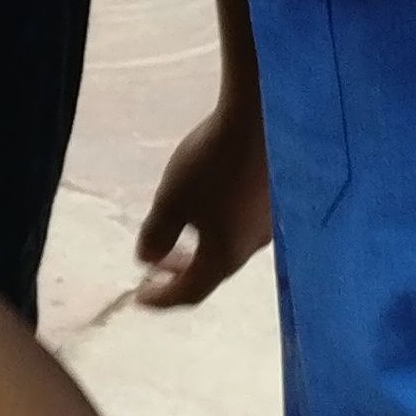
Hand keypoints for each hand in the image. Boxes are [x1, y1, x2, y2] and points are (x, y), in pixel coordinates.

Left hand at [131, 100, 271, 307]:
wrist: (264, 118)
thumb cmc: (213, 162)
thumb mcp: (171, 199)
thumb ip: (156, 234)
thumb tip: (147, 258)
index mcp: (224, 255)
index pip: (189, 292)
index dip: (161, 298)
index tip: (138, 296)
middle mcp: (252, 248)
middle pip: (211, 274)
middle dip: (179, 275)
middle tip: (155, 266)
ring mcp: (269, 226)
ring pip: (228, 250)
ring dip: (199, 251)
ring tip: (178, 236)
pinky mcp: (277, 202)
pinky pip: (241, 230)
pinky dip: (217, 232)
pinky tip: (208, 207)